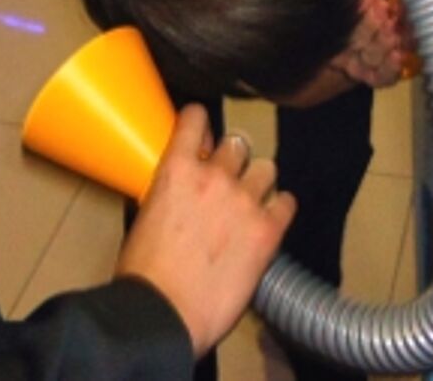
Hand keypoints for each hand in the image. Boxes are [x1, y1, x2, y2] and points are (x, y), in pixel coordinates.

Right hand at [117, 105, 296, 358]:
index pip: (196, 118)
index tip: (205, 136)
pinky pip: (287, 202)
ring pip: (267, 168)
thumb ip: (172, 190)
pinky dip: (279, 208)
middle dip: (233, 160)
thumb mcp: (147, 215)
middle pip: (238, 144)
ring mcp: (244, 201)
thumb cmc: (145, 275)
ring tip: (251, 203)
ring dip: (258, 182)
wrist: (163, 314)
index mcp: (177, 169)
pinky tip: (270, 220)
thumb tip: (184, 188)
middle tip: (227, 183)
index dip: (202, 124)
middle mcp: (214, 176)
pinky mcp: (267, 231)